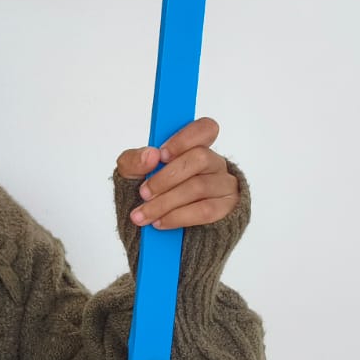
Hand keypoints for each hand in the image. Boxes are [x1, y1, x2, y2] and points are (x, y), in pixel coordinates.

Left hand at [116, 117, 238, 230]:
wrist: (158, 231)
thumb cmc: (149, 193)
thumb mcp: (132, 175)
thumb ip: (134, 161)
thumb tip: (150, 155)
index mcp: (194, 147)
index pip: (204, 128)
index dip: (184, 138)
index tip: (161, 154)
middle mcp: (214, 163)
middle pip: (199, 158)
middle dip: (166, 178)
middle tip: (144, 193)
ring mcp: (224, 185)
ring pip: (199, 186)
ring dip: (165, 202)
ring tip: (144, 214)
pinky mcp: (227, 209)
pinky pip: (205, 210)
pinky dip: (177, 217)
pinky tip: (160, 222)